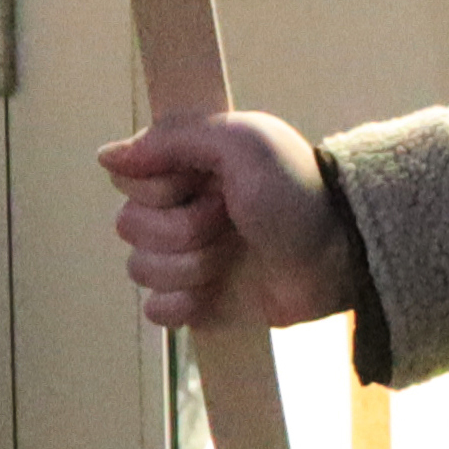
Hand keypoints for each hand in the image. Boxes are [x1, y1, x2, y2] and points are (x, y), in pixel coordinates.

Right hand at [103, 112, 358, 333]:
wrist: (341, 255)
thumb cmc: (299, 192)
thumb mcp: (244, 143)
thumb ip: (175, 137)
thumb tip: (107, 156)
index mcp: (189, 168)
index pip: (128, 179)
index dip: (159, 187)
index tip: (204, 182)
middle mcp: (182, 210)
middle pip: (129, 226)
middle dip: (183, 228)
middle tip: (230, 219)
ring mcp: (188, 258)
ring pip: (140, 269)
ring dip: (191, 265)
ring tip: (235, 254)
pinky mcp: (199, 302)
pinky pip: (157, 311)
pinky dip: (185, 304)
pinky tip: (216, 292)